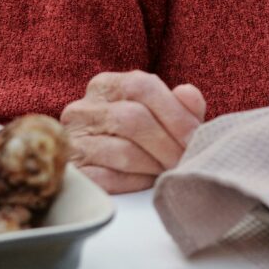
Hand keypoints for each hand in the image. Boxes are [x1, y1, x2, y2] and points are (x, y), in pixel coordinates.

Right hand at [62, 72, 208, 192]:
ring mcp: (72, 140)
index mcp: (107, 86)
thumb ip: (179, 105)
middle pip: (132, 119)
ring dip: (154, 165)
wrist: (93, 166)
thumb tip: (188, 94)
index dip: (175, 113)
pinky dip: (135, 182)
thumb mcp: (158, 115)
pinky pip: (108, 178)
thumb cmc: (136, 138)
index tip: (195, 138)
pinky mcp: (73, 172)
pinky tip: (146, 182)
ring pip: (122, 151)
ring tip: (169, 172)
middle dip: (168, 144)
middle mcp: (83, 109)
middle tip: (185, 161)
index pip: (142, 86)